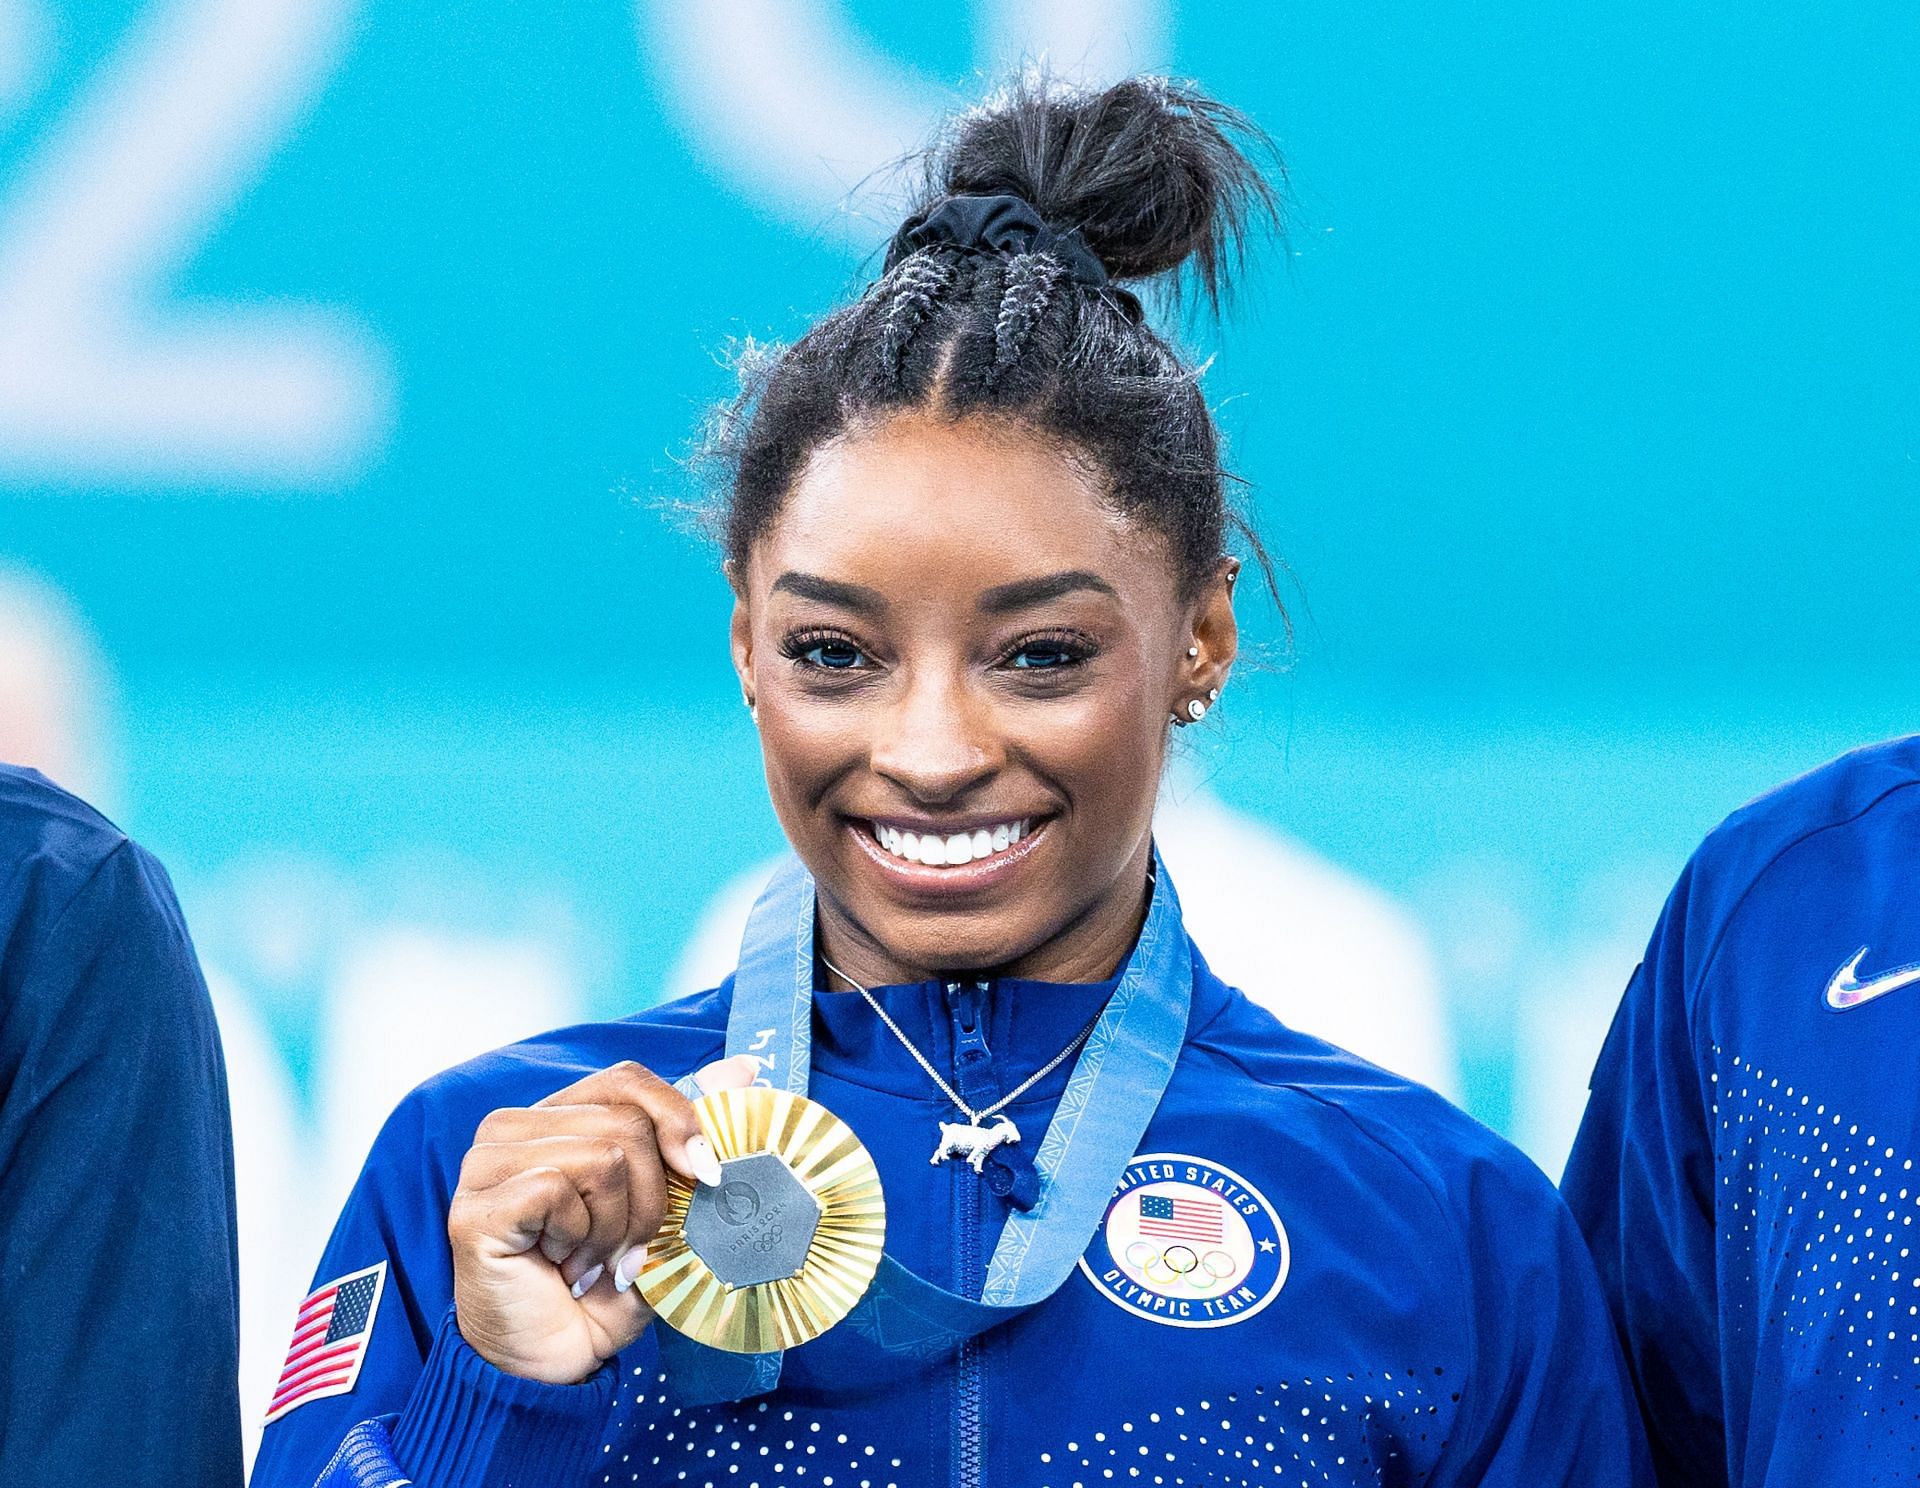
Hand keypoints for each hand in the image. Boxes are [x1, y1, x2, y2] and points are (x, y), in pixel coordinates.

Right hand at [448, 1055, 759, 1382]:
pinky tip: (564, 1268)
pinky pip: (560, 1190)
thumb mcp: (666, 1208)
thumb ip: (692, 1137)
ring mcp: (487, 1163)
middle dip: (653, 1201)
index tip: (705, 1176)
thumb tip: (744, 1067)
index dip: (678, 1121)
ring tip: (594, 1262)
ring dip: (617, 1228)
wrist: (555, 1365)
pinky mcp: (477, 1205)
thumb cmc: (605, 1286)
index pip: (628, 1080)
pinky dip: (582, 1239)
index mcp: (558, 1116)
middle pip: (626, 1124)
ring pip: (603, 1157)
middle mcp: (514, 1127)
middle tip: (630, 1252)